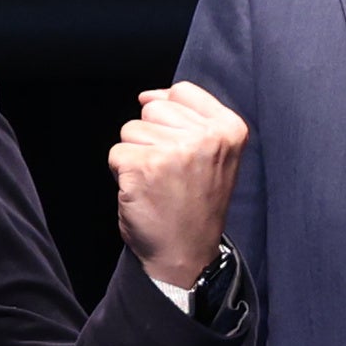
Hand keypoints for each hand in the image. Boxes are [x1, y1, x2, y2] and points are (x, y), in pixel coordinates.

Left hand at [112, 82, 248, 289]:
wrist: (186, 254)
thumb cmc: (195, 203)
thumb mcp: (213, 154)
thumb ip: (189, 117)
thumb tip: (147, 96)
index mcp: (229, 129)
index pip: (181, 91)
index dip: (170, 117)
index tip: (180, 151)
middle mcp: (206, 137)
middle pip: (153, 109)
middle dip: (152, 138)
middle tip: (169, 173)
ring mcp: (175, 151)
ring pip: (131, 129)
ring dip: (136, 156)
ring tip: (157, 183)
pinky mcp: (144, 167)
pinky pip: (116, 153)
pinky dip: (121, 173)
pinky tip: (143, 192)